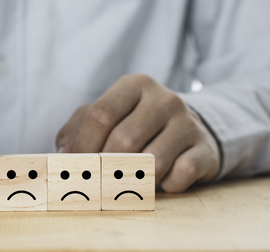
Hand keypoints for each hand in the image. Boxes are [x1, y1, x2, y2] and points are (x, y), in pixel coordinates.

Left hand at [56, 74, 220, 191]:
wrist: (192, 128)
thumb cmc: (135, 123)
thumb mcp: (105, 117)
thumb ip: (77, 129)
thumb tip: (64, 155)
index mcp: (134, 85)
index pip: (101, 114)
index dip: (84, 144)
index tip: (77, 163)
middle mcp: (163, 99)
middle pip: (124, 139)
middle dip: (106, 165)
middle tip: (98, 179)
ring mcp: (187, 123)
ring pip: (152, 161)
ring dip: (135, 177)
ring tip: (130, 178)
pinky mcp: (205, 148)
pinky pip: (180, 174)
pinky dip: (165, 185)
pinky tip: (161, 181)